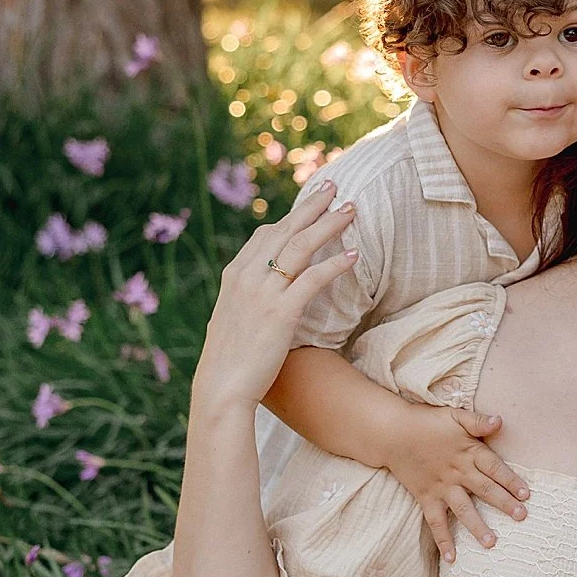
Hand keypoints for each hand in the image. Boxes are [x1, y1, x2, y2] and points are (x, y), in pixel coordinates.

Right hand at [193, 182, 358, 412]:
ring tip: (351, 210)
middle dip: (312, 206)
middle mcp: (247, 277)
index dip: (290, 218)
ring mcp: (263, 292)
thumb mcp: (233, 320)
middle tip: (335, 188)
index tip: (311, 204)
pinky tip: (354, 256)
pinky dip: (335, 264)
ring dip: (328, 224)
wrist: (221, 388)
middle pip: (285, 230)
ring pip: (301, 246)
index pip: (265, 235)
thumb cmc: (230, 362)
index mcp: (234, 276)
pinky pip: (313, 278)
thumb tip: (264, 297)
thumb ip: (248, 300)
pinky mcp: (281, 312)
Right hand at [384, 403, 529, 561]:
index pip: (494, 468)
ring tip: (492, 543)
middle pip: (485, 489)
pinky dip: (443, 540)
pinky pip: (436, 522)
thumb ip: (478, 421)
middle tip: (521, 517)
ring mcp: (441, 487)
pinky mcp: (426, 498)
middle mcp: (457, 472)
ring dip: (477, 526)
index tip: (526, 494)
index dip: (511, 480)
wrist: (392, 433)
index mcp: (468, 452)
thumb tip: (500, 421)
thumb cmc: (427, 423)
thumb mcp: (455, 416)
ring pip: (463, 509)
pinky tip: (453, 558)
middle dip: (504, 504)